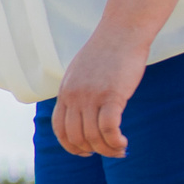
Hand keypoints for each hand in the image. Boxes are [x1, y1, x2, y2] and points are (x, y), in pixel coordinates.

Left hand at [51, 26, 148, 157]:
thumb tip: (81, 111)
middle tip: (109, 152)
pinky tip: (123, 143)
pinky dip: (115, 141)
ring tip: (120, 149)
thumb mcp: (81, 72)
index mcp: (65, 92)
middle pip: (76, 137)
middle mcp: (74, 96)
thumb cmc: (106, 51)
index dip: (71, 146)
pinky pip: (109, 128)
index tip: (86, 151)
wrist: (122, 32)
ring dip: (108, 149)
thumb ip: (77, 91)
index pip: (60, 129)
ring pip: (94, 136)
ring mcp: (91, 96)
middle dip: (93, 150)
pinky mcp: (111, 95)